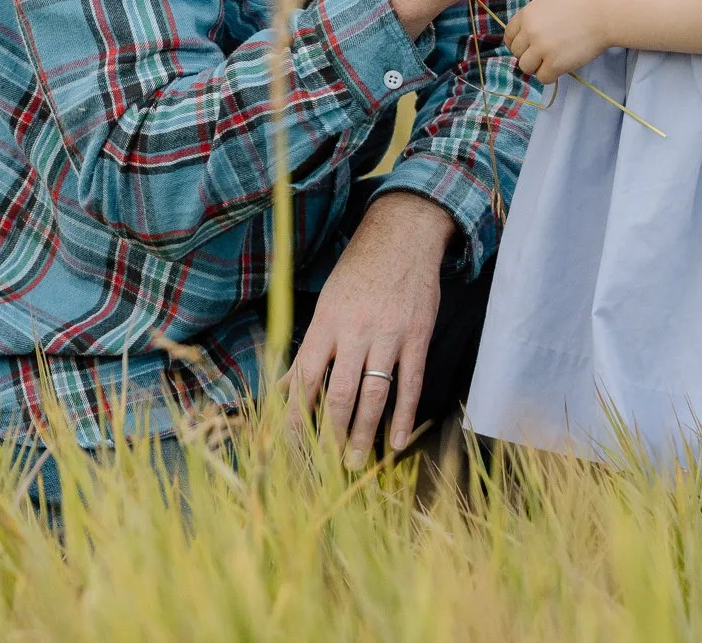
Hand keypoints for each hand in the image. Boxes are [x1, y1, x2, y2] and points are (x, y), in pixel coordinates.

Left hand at [283, 193, 453, 462]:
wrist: (404, 234)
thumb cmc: (359, 269)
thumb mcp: (327, 302)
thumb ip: (311, 347)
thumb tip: (283, 388)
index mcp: (326, 322)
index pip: (304, 379)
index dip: (295, 417)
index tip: (289, 448)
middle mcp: (355, 331)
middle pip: (339, 395)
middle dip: (331, 436)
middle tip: (327, 467)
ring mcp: (389, 335)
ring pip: (374, 395)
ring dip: (364, 433)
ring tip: (358, 461)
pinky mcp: (418, 336)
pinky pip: (411, 384)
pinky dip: (405, 416)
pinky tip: (399, 441)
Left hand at [504, 0, 611, 83]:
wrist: (604, 15)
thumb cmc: (582, 6)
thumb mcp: (550, 3)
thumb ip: (535, 18)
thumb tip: (524, 37)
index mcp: (528, 13)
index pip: (509, 35)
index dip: (518, 44)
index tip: (528, 48)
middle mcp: (530, 31)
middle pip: (517, 53)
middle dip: (530, 55)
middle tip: (547, 54)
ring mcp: (541, 48)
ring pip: (526, 67)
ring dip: (538, 67)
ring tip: (554, 60)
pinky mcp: (555, 64)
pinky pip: (543, 78)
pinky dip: (551, 75)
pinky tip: (562, 66)